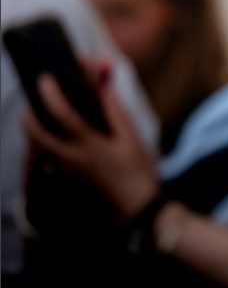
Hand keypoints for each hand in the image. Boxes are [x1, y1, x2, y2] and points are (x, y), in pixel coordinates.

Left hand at [22, 56, 159, 221]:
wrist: (136, 208)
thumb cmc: (138, 173)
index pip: (64, 115)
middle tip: (31, 101)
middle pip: (38, 135)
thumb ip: (116, 113)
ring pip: (41, 146)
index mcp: (91, 146)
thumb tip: (105, 89)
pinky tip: (58, 133)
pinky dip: (47, 140)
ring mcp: (69, 170)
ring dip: (36, 129)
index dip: (52, 95)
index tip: (45, 79)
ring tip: (42, 114)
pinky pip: (50, 155)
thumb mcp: (133, 140)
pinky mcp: (70, 177)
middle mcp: (73, 159)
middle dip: (29, 116)